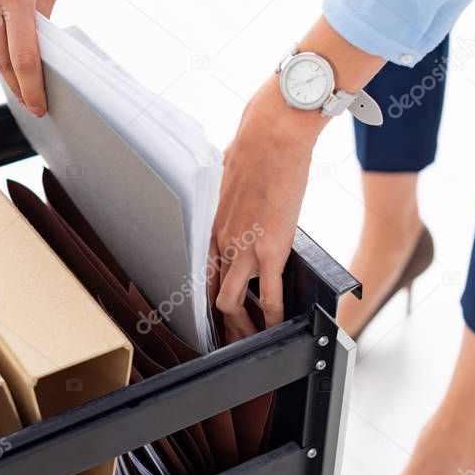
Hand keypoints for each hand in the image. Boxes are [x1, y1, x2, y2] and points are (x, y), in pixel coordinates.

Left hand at [210, 80, 323, 342]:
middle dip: (217, 321)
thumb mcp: (226, 179)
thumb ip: (227, 201)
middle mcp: (219, 242)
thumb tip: (234, 200)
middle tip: (226, 337)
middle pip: (208, 295)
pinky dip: (271, 318)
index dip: (200, 297)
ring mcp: (242, 250)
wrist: (273, 135)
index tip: (204, 313)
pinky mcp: (270, 251)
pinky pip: (268, 297)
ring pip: (230, 305)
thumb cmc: (252, 147)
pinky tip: (276, 329)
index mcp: (208, 226)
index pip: (198, 272)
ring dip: (239, 327)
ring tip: (248, 339)